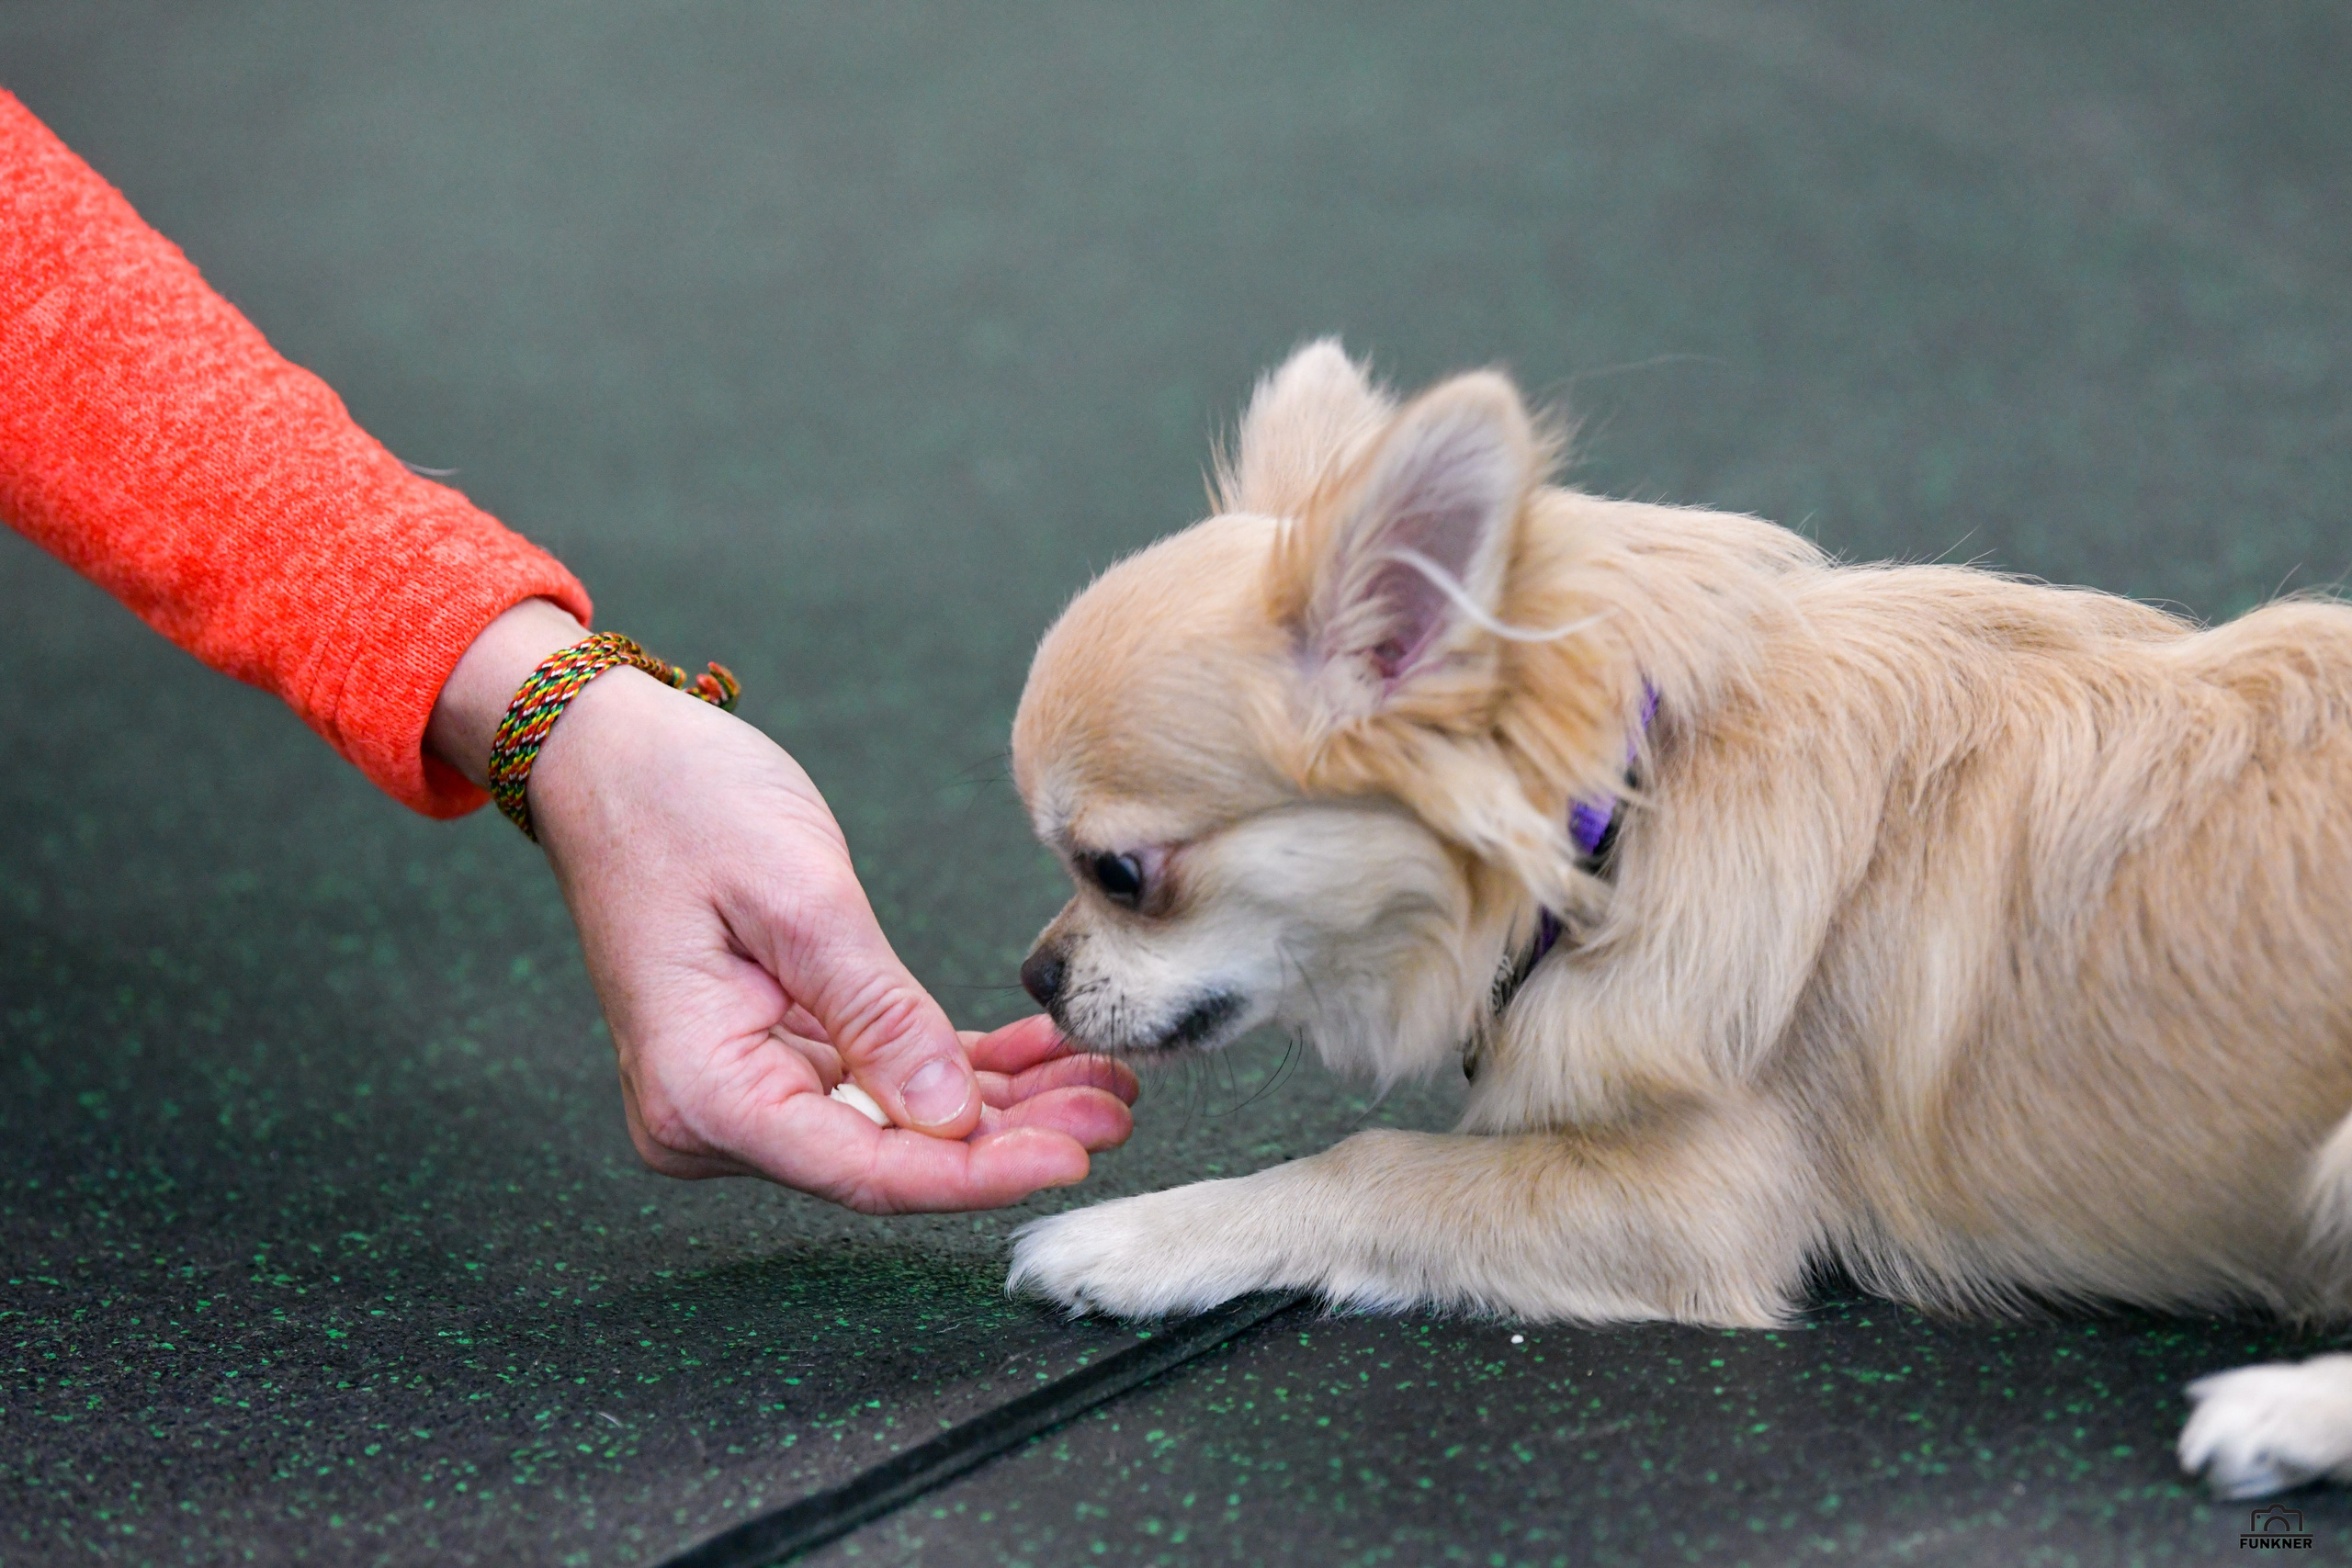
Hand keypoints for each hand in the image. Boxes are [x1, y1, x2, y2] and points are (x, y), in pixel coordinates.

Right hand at [425, 600, 1136, 1211]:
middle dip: (1009, 1139)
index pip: (866, 1168)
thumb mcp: (799, 898)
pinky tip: (1042, 1056)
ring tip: (1103, 1082)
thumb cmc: (681, 803)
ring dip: (999, 1107)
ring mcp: (742, 1088)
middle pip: (887, 1156)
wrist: (606, 754)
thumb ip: (879, 1015)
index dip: (978, 1174)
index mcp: (703, 1092)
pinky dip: (957, 1072)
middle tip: (1117, 1109)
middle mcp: (713, 1114)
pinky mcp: (772, 1052)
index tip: (1075, 1159)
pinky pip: (878, 1079)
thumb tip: (953, 1123)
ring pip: (895, 1124)